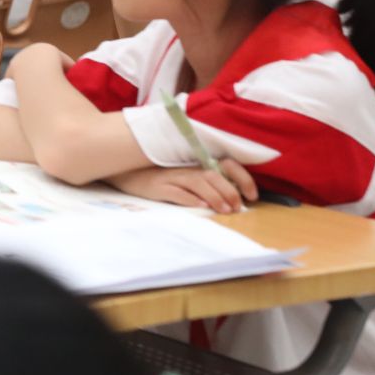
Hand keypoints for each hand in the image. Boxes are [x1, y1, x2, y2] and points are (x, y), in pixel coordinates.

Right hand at [107, 159, 256, 213]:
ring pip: (198, 182)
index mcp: (195, 164)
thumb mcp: (181, 175)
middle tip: (238, 208)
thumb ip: (203, 182)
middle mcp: (185, 167)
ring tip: (224, 210)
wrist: (122, 171)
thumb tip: (230, 198)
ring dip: (215, 196)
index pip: (225, 165)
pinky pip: (177, 192)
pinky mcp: (157, 186)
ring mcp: (170, 176)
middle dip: (229, 191)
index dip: (242, 178)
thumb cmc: (155, 175)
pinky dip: (191, 199)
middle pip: (213, 175)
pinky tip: (201, 207)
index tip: (252, 195)